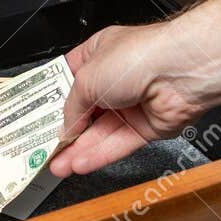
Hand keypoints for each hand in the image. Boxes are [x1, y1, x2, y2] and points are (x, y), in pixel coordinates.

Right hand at [49, 23, 220, 176]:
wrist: (181, 71)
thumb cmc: (139, 57)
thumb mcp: (87, 78)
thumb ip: (72, 106)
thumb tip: (65, 127)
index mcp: (99, 54)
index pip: (70, 79)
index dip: (55, 100)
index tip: (39, 120)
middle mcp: (116, 79)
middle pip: (85, 111)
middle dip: (66, 132)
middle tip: (46, 150)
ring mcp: (132, 104)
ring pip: (100, 133)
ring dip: (79, 150)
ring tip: (58, 166)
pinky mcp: (147, 127)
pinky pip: (119, 144)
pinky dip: (100, 154)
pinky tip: (81, 163)